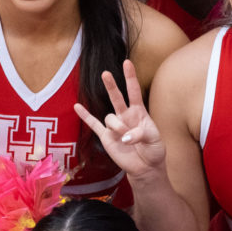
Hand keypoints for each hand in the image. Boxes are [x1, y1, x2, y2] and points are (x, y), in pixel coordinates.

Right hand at [73, 59, 166, 179]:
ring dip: (117, 127)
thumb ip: (141, 134)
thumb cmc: (153, 150)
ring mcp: (115, 126)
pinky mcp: (106, 137)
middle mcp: (126, 116)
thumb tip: (124, 136)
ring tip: (126, 139)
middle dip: (111, 86)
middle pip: (117, 97)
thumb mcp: (154, 140)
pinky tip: (77, 106)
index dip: (130, 77)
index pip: (134, 92)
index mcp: (140, 113)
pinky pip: (93, 124)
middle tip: (106, 74)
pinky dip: (85, 116)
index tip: (126, 62)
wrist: (145, 167)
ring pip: (109, 118)